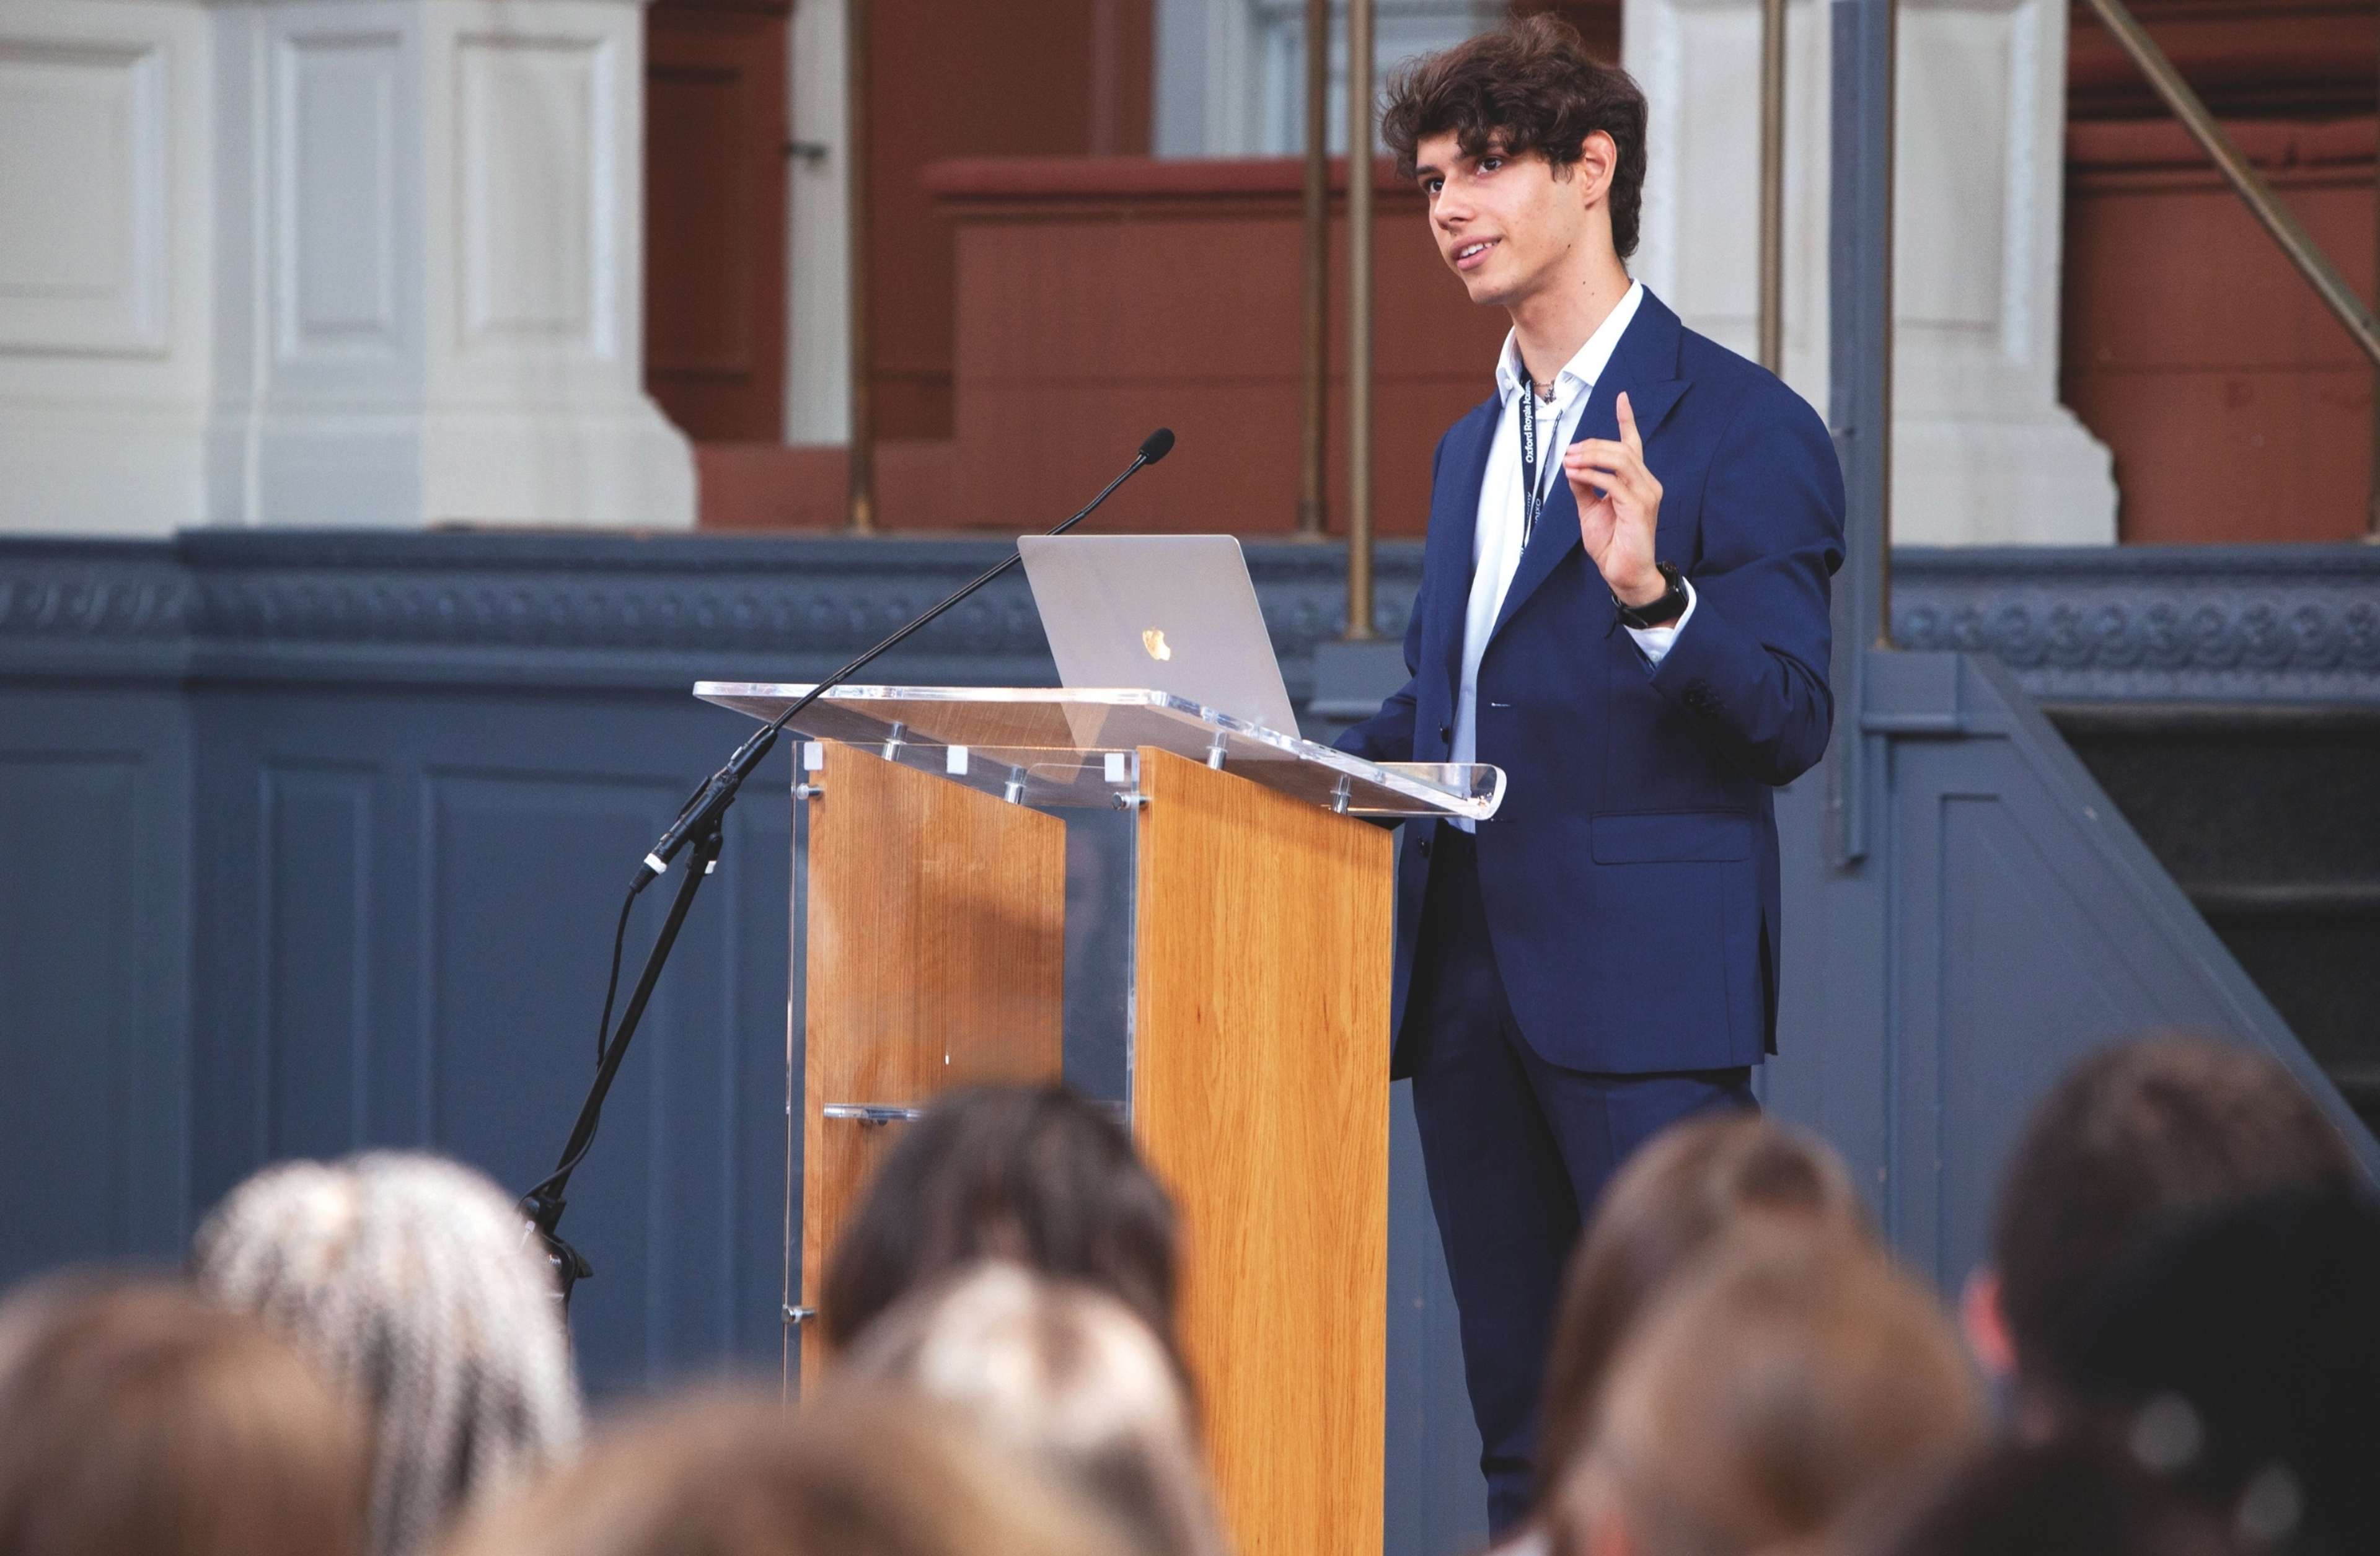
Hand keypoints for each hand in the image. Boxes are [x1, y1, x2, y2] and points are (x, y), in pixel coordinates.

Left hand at [1564, 390, 1664, 606]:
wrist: (1625, 574)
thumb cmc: (1612, 544)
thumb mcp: (1590, 510)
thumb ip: (1584, 486)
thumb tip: (1571, 466)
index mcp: (1637, 481)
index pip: (1634, 444)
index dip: (1627, 420)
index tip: (1621, 397)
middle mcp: (1647, 483)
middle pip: (1621, 448)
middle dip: (1592, 445)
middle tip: (1569, 452)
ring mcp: (1646, 494)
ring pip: (1620, 459)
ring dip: (1591, 456)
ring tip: (1570, 461)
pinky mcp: (1639, 507)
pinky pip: (1613, 482)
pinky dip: (1591, 475)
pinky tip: (1576, 475)